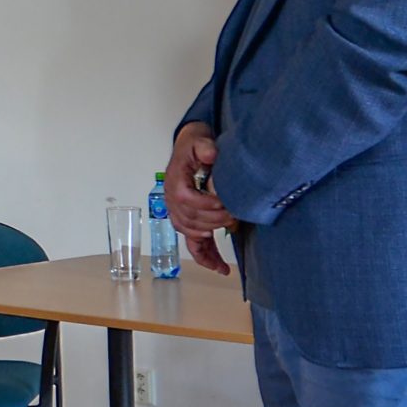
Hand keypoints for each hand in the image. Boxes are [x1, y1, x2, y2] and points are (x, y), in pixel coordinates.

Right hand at [165, 124, 234, 275]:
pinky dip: (205, 257)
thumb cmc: (194, 144)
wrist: (189, 147)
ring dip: (210, 238)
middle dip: (213, 221)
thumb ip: (204, 146)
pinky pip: (192, 244)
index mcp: (174, 183)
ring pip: (190, 234)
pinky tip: (220, 267)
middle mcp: (172, 201)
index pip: (186, 200)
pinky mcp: (187, 221)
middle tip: (234, 216)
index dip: (205, 205)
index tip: (224, 204)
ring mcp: (178, 213)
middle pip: (189, 219)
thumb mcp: (199, 139)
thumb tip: (210, 154)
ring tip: (230, 232)